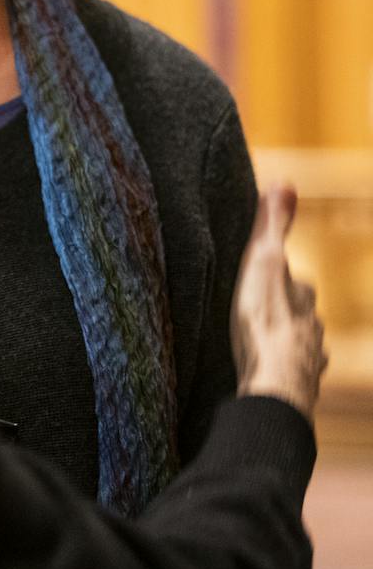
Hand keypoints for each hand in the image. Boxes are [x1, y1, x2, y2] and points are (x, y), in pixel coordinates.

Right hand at [232, 184, 326, 421]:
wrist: (274, 385)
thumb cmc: (264, 322)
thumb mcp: (264, 262)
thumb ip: (273, 225)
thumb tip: (285, 182)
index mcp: (303, 296)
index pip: (296, 280)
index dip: (279, 277)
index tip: (262, 275)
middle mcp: (313, 326)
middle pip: (299, 312)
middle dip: (283, 310)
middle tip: (255, 309)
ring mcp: (309, 358)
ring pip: (298, 342)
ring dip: (283, 340)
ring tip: (259, 343)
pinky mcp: (298, 385)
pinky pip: (290, 372)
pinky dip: (280, 369)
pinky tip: (266, 372)